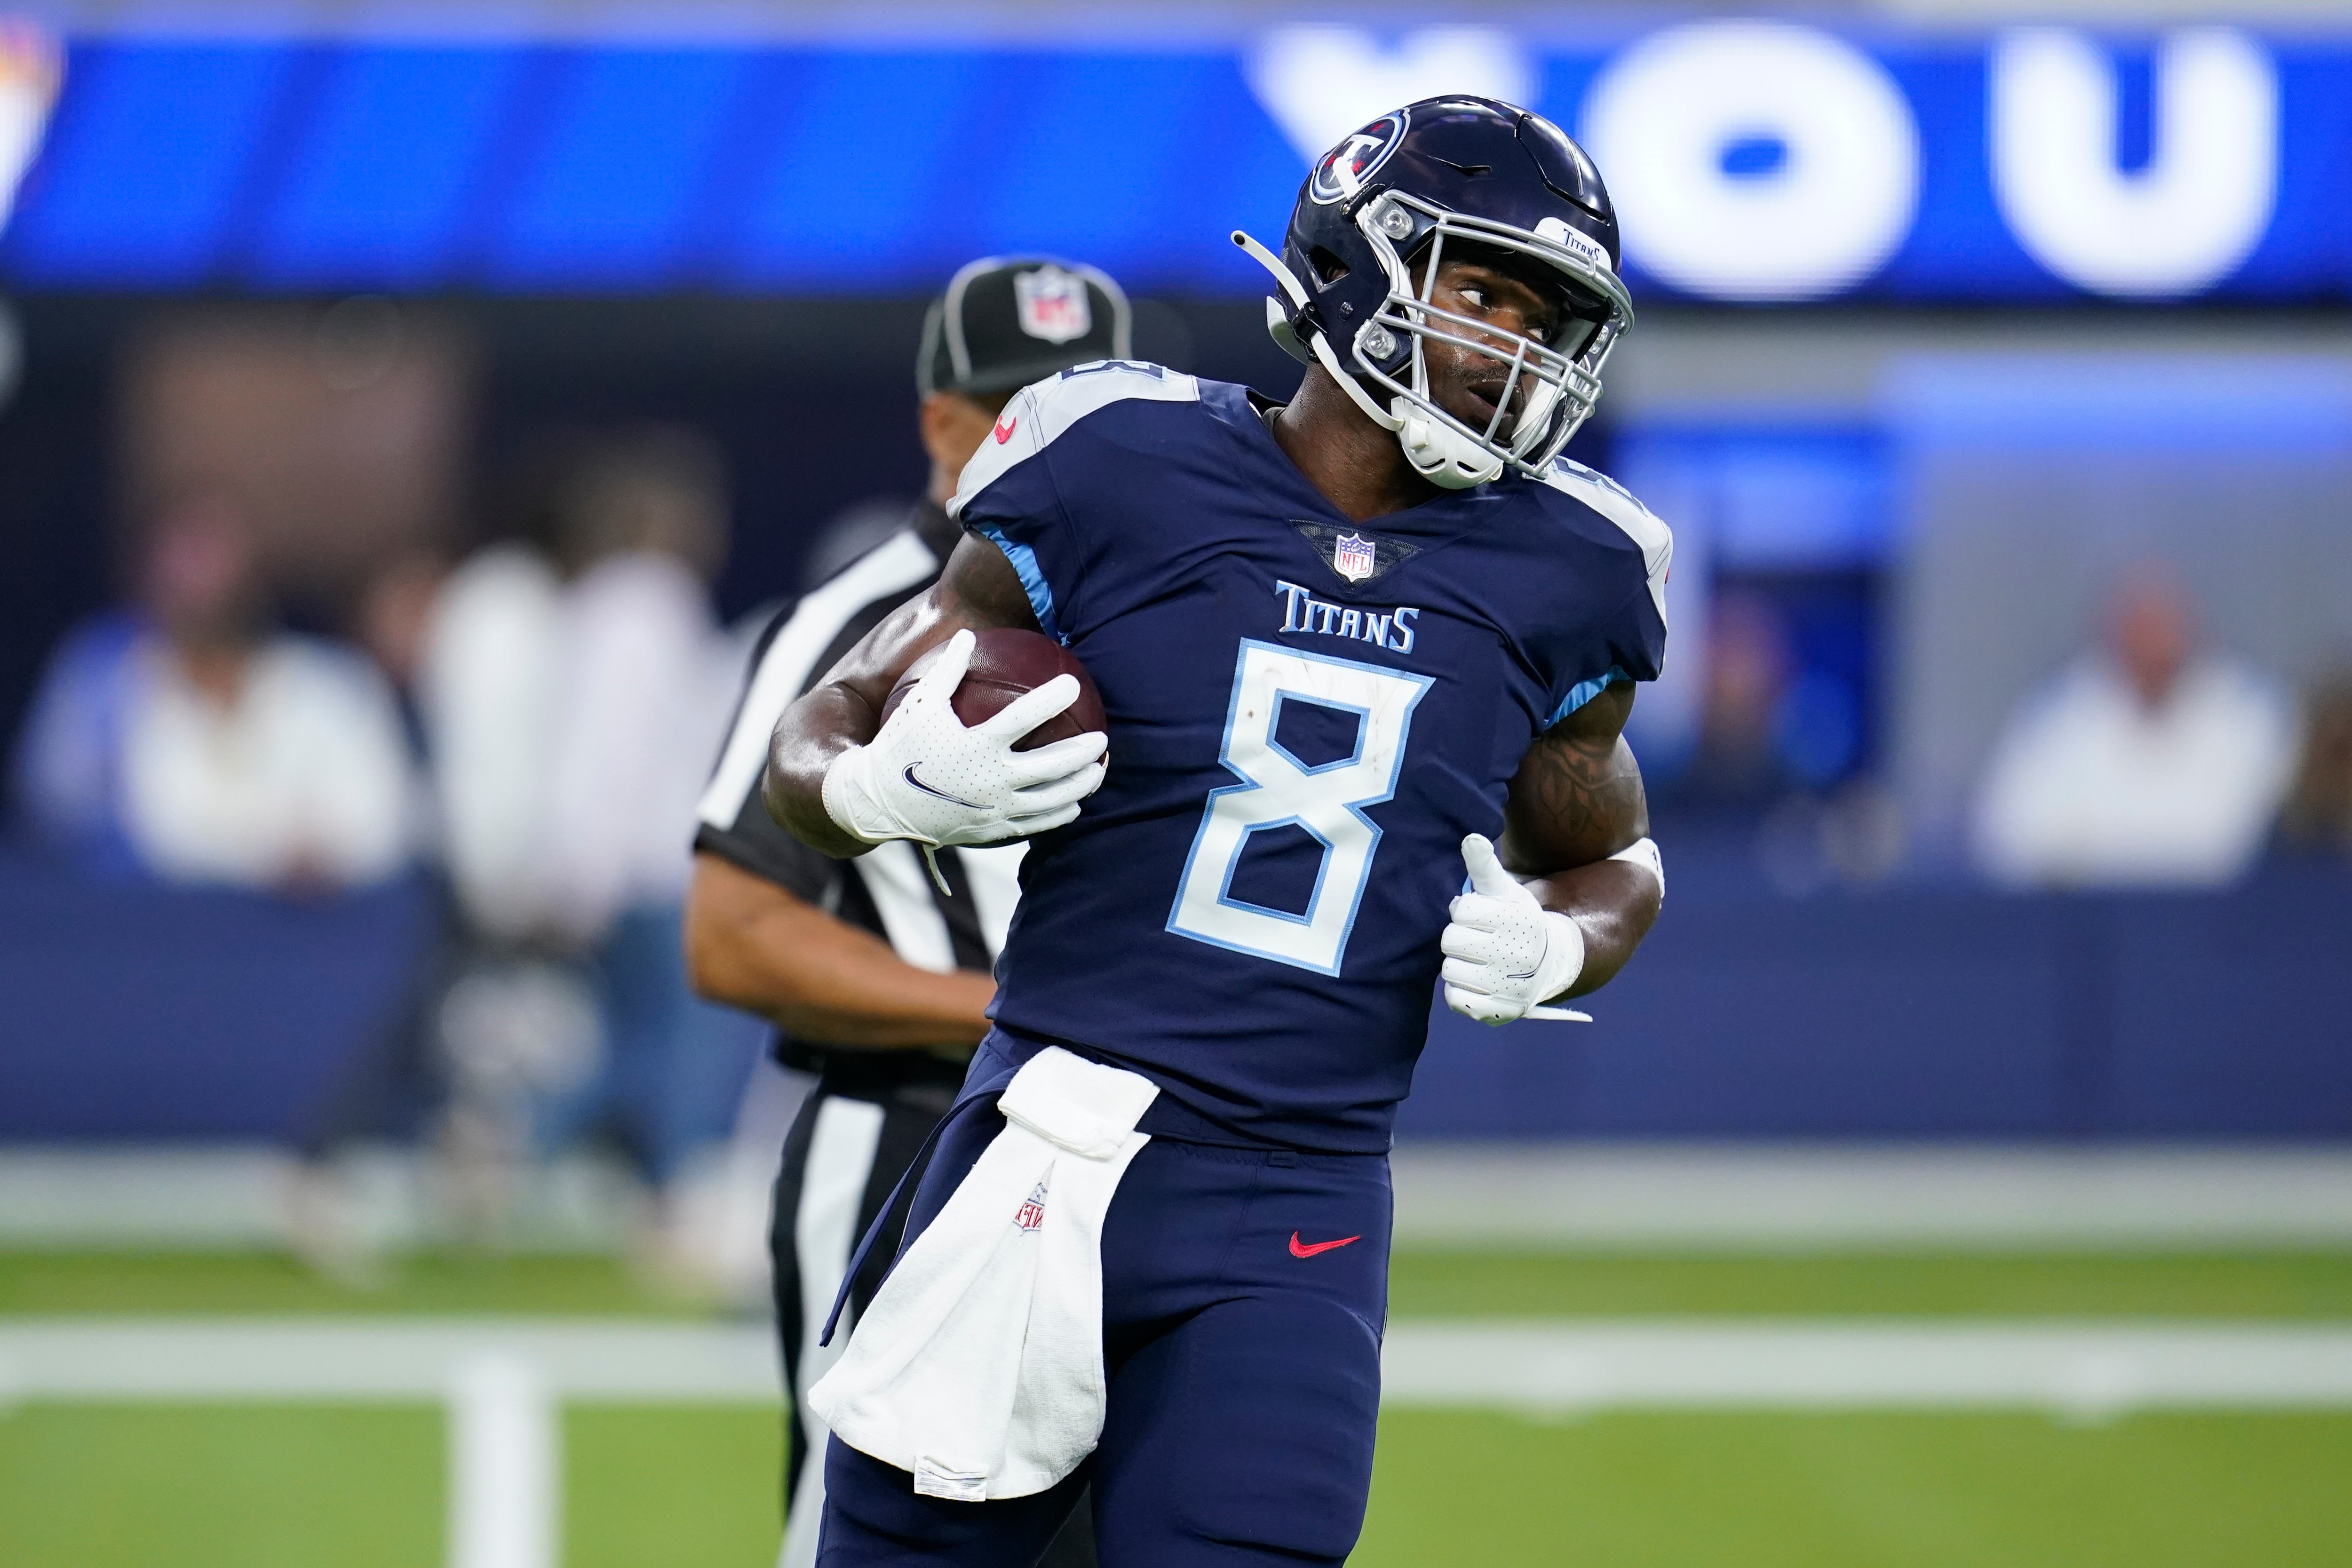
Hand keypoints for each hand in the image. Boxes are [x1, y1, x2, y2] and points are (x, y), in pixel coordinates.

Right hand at [820, 629, 1107, 848]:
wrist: (879, 803)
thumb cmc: (900, 747)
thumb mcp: (919, 704)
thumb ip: (947, 669)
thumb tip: (967, 634)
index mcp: (977, 745)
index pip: (1025, 718)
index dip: (1053, 698)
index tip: (1073, 683)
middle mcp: (991, 779)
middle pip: (1053, 765)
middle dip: (1084, 752)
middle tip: (1103, 739)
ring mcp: (995, 808)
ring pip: (1052, 799)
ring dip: (1081, 785)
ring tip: (1098, 772)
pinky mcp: (992, 828)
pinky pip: (1036, 824)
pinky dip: (1060, 815)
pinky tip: (1074, 805)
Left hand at [1441, 834, 1588, 1024]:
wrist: (1546, 964)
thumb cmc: (1515, 921)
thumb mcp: (1505, 890)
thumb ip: (1484, 865)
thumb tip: (1469, 838)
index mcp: (1518, 921)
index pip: (1461, 909)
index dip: (1466, 911)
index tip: (1482, 915)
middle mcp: (1516, 956)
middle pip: (1450, 939)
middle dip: (1459, 936)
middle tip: (1478, 938)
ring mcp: (1507, 988)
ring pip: (1448, 969)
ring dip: (1457, 963)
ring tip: (1478, 960)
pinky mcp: (1497, 1013)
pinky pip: (1454, 998)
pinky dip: (1459, 990)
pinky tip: (1477, 981)